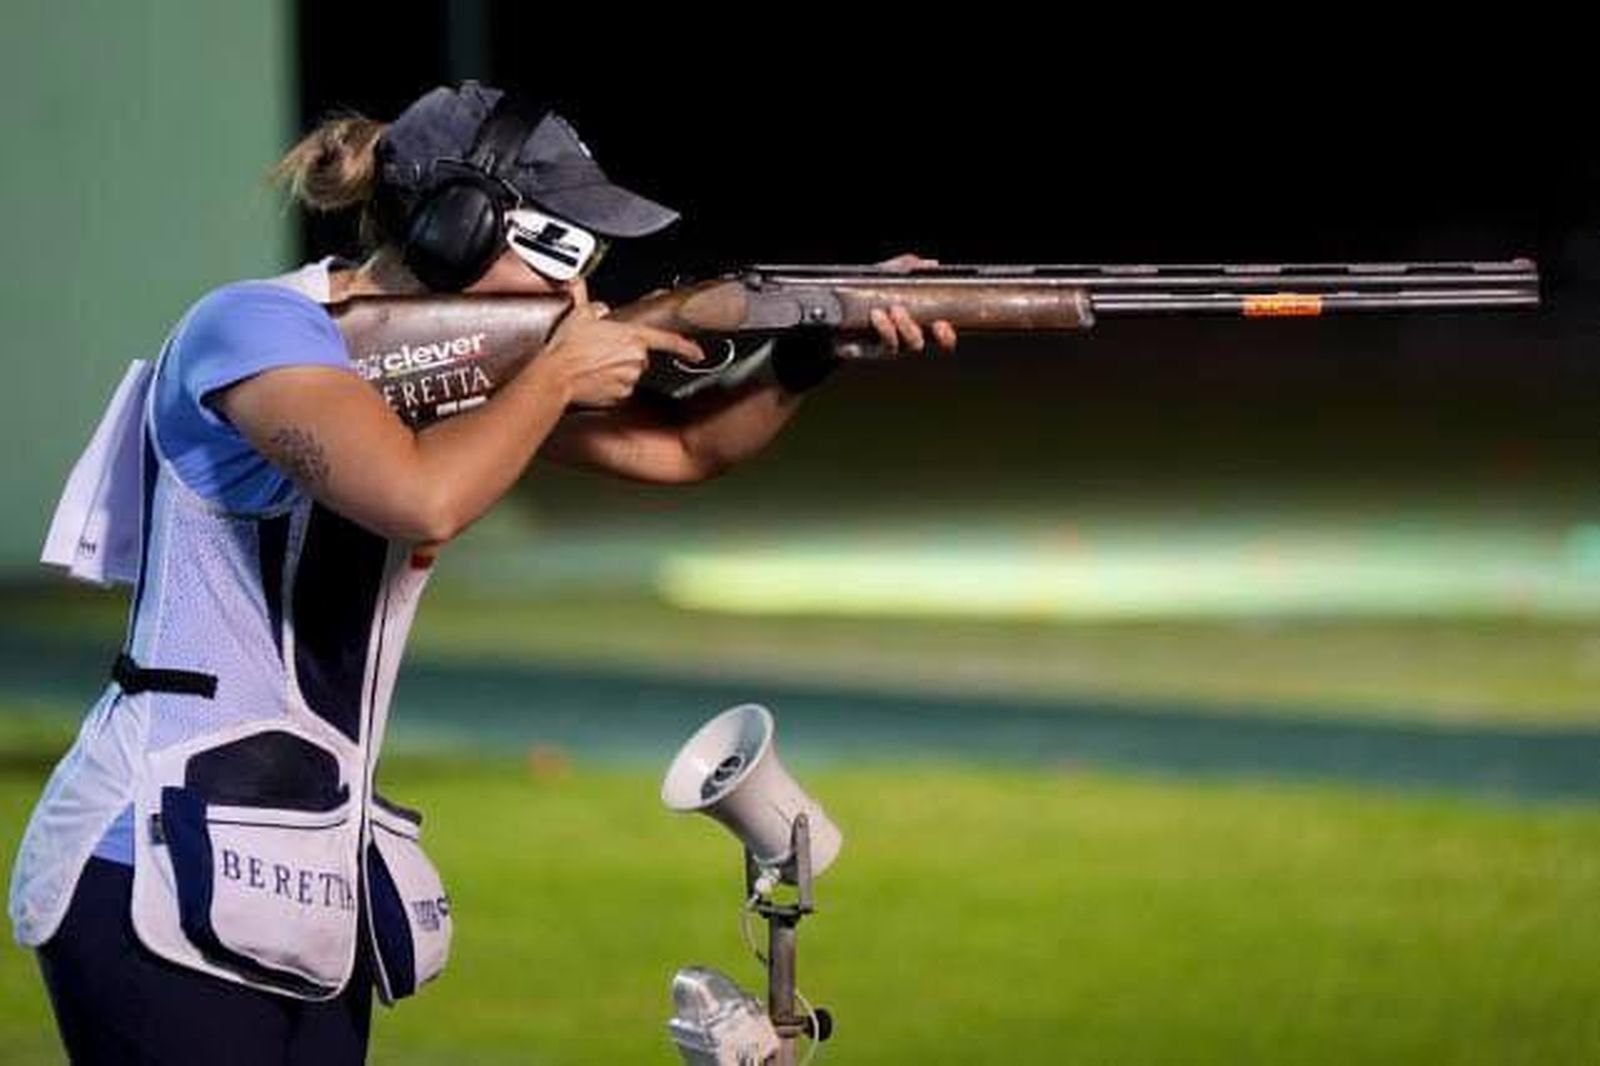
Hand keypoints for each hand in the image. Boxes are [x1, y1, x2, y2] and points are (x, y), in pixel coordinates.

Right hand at [541, 301, 703, 407]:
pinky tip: (594, 378)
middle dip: (625, 354)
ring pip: (630, 373)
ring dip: (617, 369)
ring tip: (594, 364)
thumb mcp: (580, 315)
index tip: (697, 353)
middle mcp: (635, 359)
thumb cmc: (567, 348)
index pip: (668, 341)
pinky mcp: (620, 396)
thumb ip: (595, 307)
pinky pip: (620, 389)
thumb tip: (599, 307)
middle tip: (602, 352)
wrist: (555, 376)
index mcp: (632, 337)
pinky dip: (610, 384)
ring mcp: (629, 379)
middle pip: (641, 357)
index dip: (687, 347)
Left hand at [842, 253, 958, 359]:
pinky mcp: (873, 351)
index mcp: (917, 324)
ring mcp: (890, 347)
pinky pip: (885, 345)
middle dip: (928, 335)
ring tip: (895, 309)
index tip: (943, 324)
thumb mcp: (885, 275)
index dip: (947, 336)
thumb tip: (930, 264)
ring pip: (907, 345)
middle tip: (927, 319)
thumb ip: (906, 267)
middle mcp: (905, 339)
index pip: (941, 338)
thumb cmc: (865, 294)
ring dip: (905, 327)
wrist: (835, 309)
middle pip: (924, 344)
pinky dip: (884, 328)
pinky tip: (877, 315)